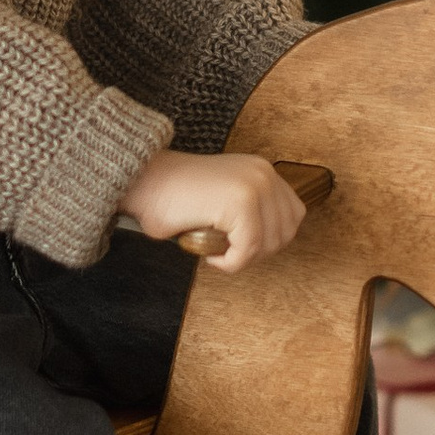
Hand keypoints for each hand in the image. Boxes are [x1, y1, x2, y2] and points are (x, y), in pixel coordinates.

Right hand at [118, 149, 307, 272]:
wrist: (142, 181)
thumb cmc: (172, 198)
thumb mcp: (223, 198)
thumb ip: (250, 212)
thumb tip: (273, 243)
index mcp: (261, 171)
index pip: (292, 216)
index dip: (269, 240)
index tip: (240, 246)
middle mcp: (263, 174)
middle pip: (285, 233)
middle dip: (256, 252)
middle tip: (226, 253)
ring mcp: (255, 186)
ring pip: (269, 245)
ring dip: (242, 258)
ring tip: (216, 251)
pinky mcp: (241, 203)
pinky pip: (248, 251)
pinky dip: (230, 263)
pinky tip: (210, 256)